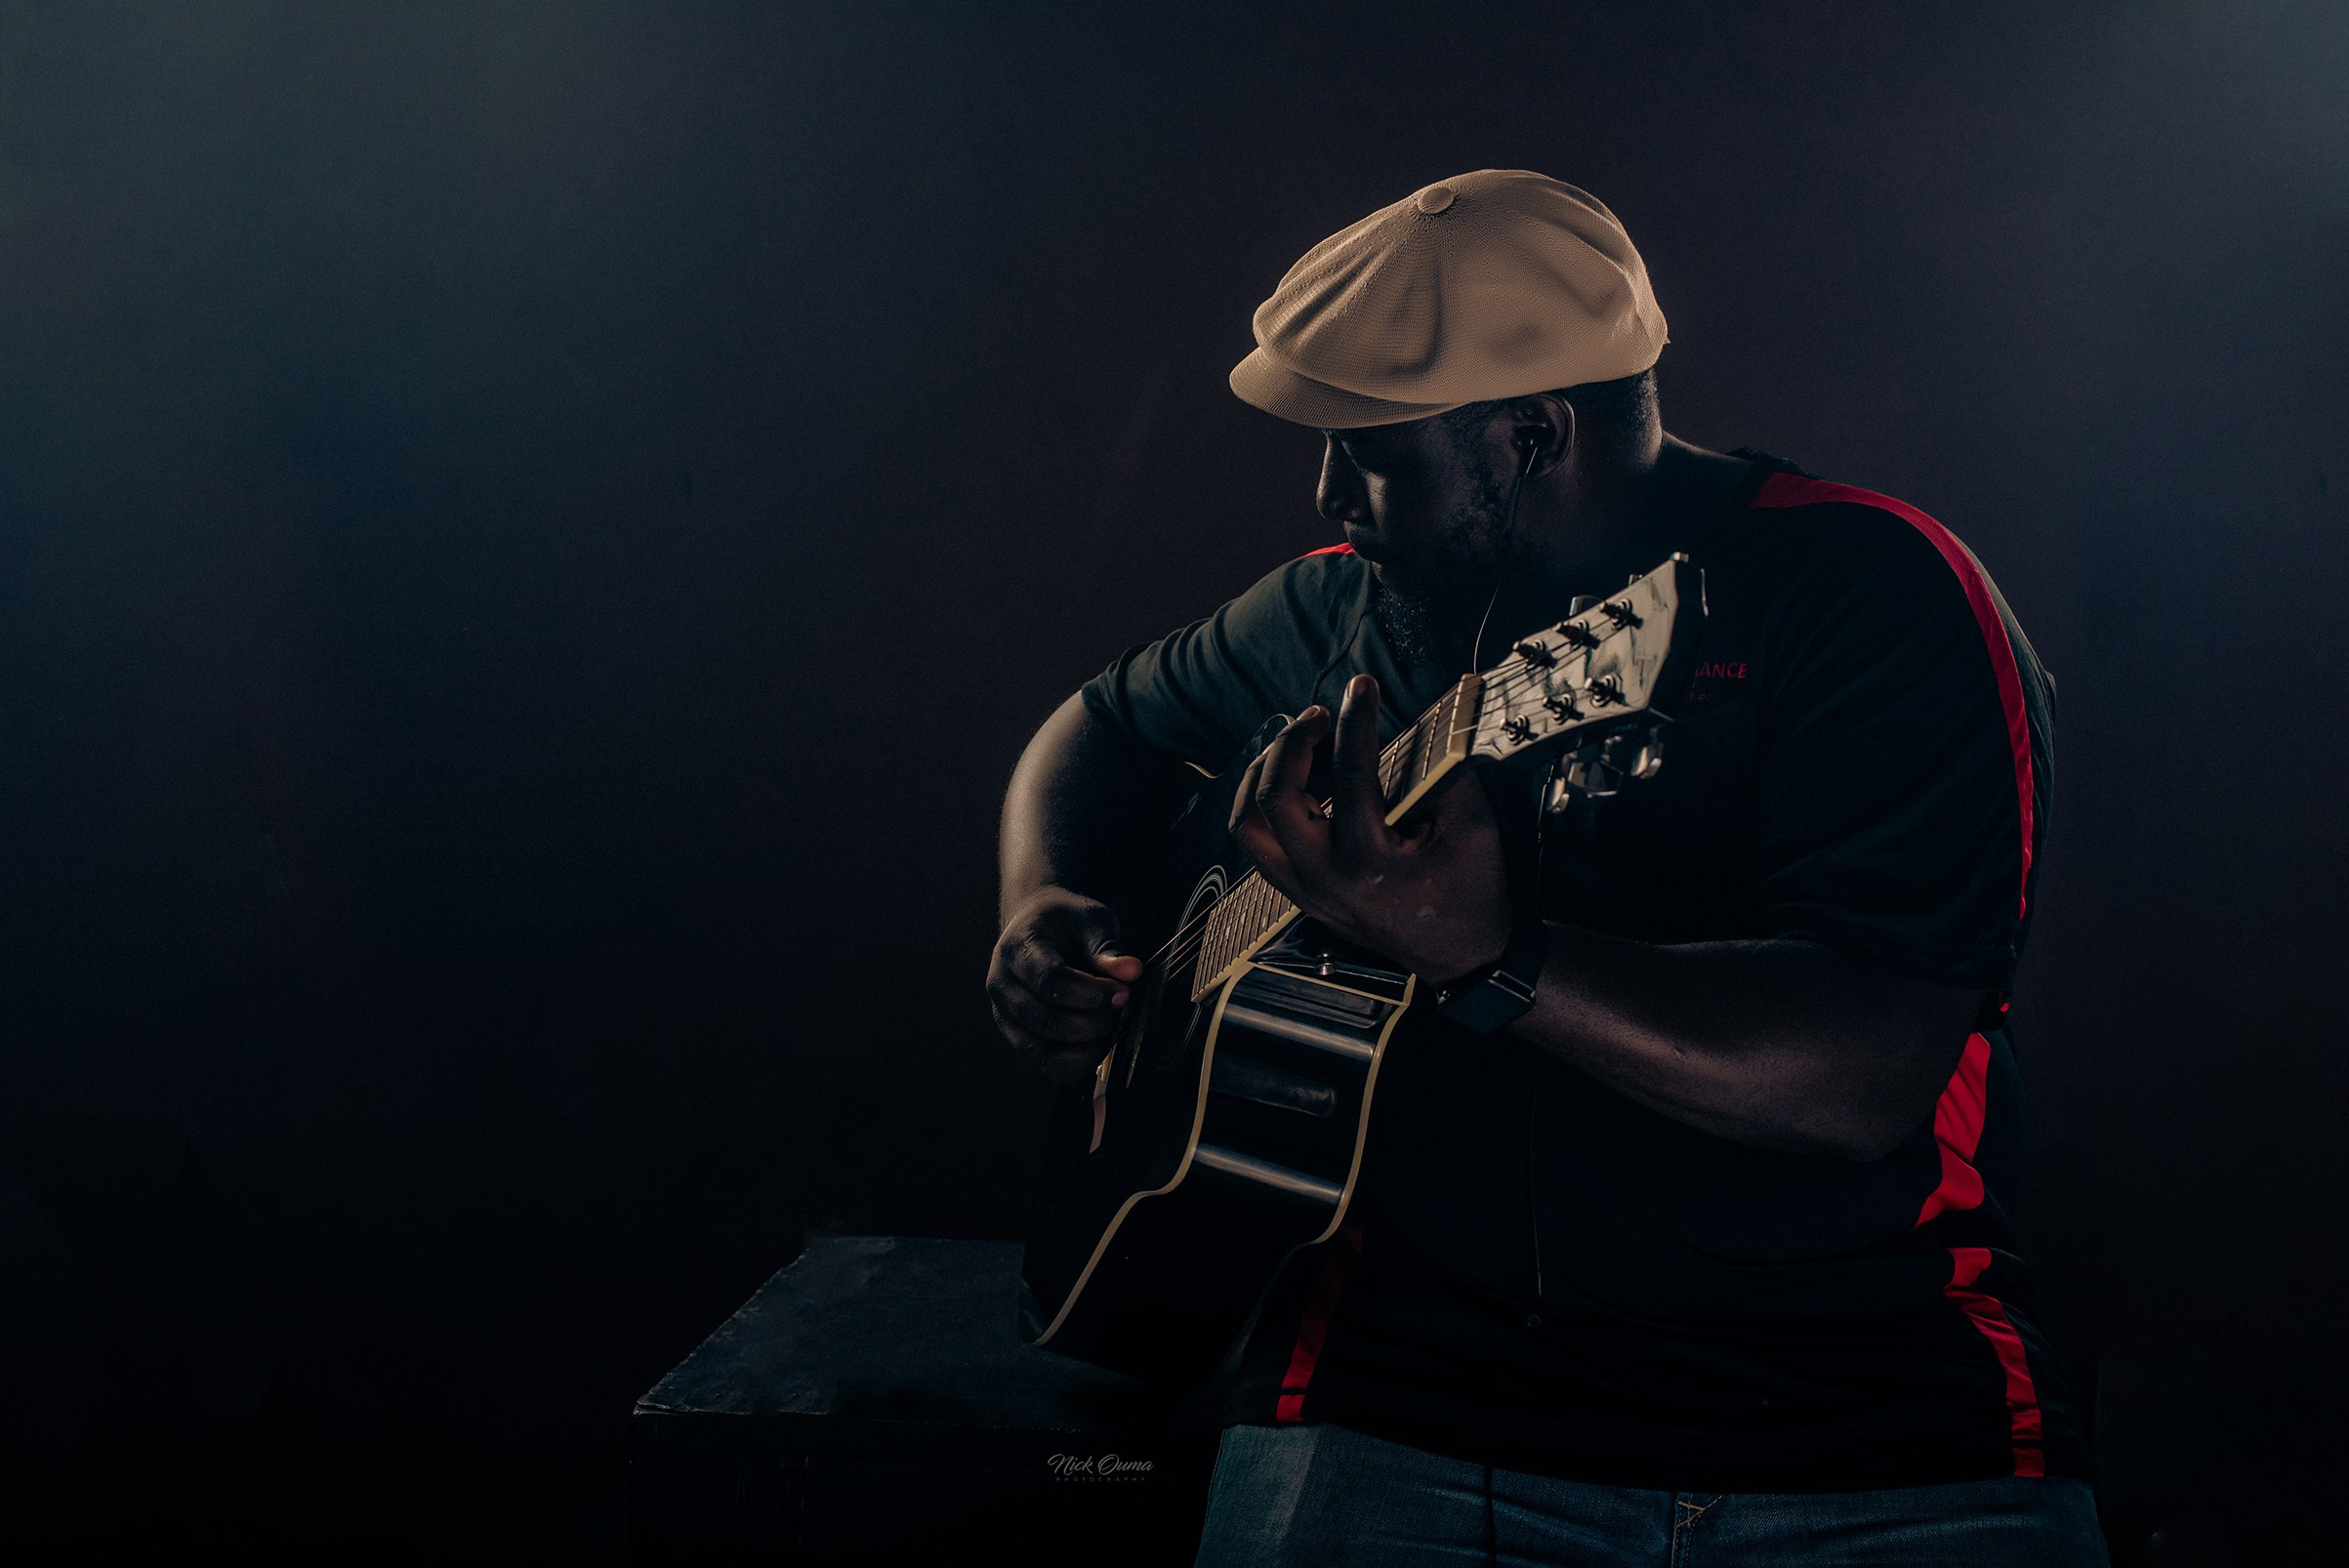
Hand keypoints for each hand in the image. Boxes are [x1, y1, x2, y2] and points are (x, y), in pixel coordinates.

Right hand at [986, 887, 1145, 1082]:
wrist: (1036, 927)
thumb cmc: (1064, 922)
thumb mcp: (1089, 920)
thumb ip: (1107, 949)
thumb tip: (1132, 972)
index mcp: (1016, 948)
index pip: (1049, 981)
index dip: (1090, 994)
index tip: (1121, 993)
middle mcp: (1001, 985)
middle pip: (1045, 1020)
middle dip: (1093, 1023)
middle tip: (1121, 1010)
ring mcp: (1004, 1016)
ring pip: (1040, 1052)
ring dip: (1085, 1049)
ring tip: (1110, 1029)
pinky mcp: (1016, 1037)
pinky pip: (1042, 1067)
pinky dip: (1075, 1066)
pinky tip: (1098, 1046)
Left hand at [1229, 673, 1512, 984]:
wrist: (1463, 957)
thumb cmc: (1472, 892)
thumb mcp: (1474, 828)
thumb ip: (1445, 773)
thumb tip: (1418, 721)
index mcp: (1371, 864)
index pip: (1350, 774)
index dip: (1356, 720)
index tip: (1362, 686)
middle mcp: (1326, 880)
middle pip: (1274, 799)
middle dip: (1291, 743)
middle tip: (1318, 715)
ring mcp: (1305, 892)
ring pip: (1247, 825)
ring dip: (1263, 774)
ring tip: (1296, 744)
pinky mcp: (1300, 895)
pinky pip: (1256, 845)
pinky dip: (1263, 804)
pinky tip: (1293, 778)